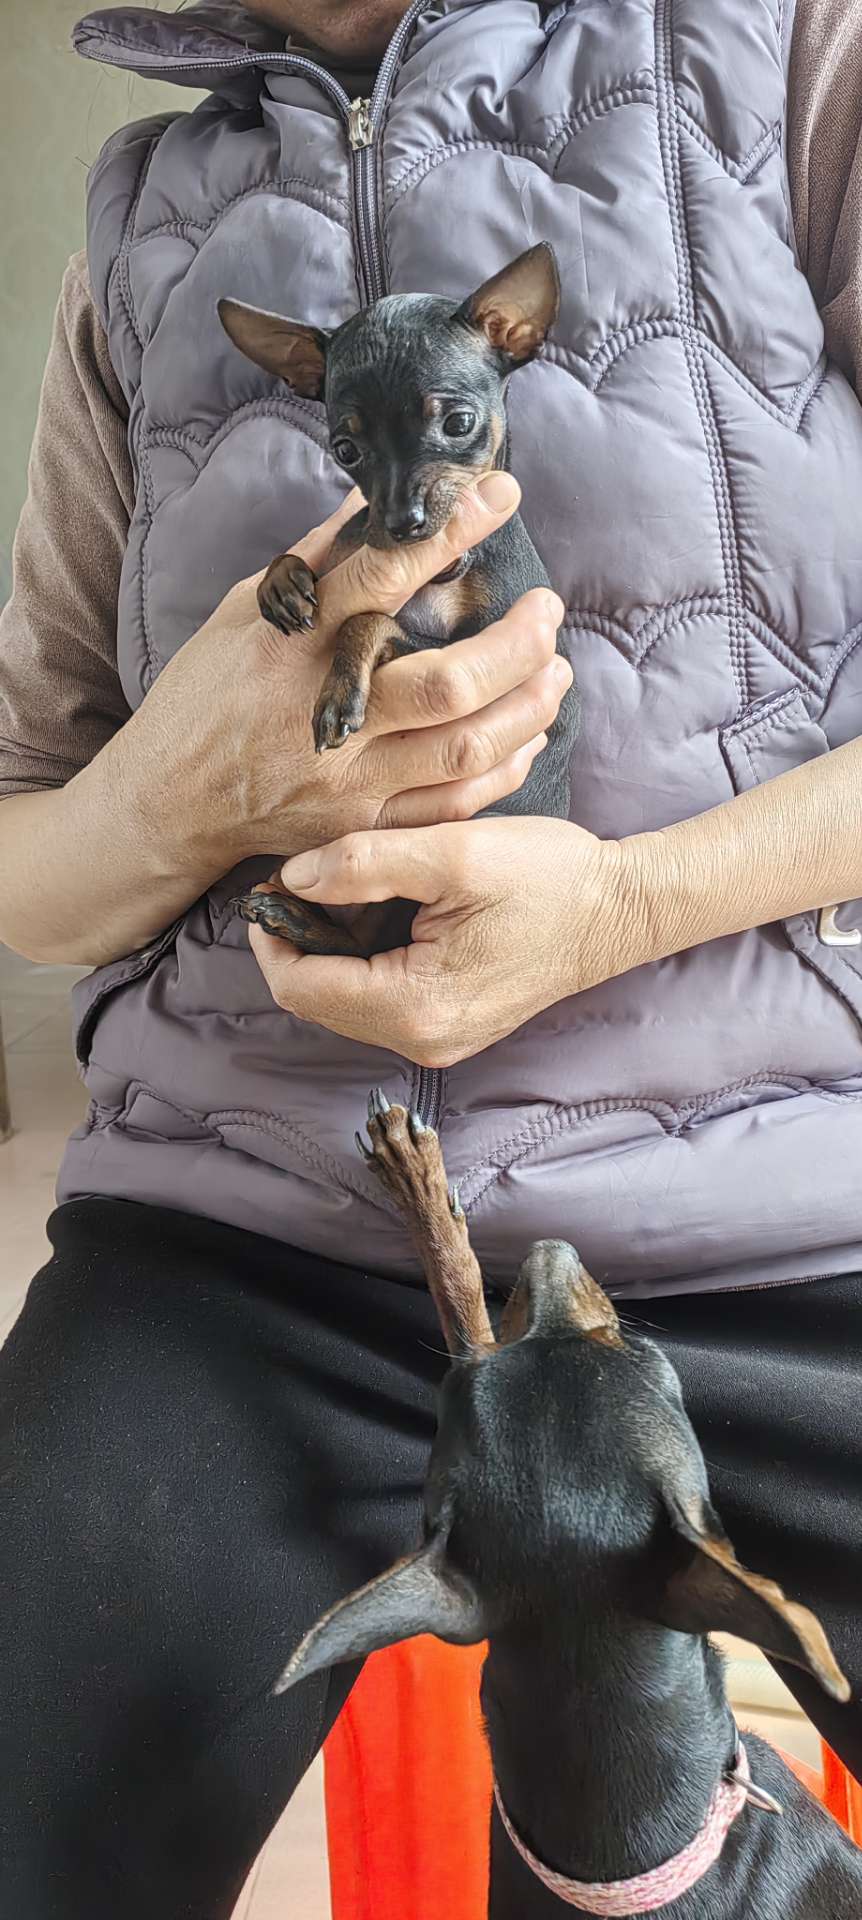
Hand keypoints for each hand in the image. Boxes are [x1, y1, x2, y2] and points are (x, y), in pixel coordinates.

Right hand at [136, 476, 569, 874]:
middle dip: (516, 643)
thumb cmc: (203, 700)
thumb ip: (312, 563)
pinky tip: (528, 737)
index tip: (500, 492)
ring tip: (558, 671)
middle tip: (548, 609)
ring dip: (527, 706)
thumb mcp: (240, 615)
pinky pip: (452, 804)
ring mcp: (348, 778)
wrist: (167, 804)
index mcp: (293, 645)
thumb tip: (367, 498)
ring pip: (464, 746)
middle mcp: (326, 712)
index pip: (383, 576)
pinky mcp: (362, 827)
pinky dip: (503, 769)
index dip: (449, 531)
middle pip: (447, 680)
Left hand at [248, 817, 634, 1064]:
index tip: (274, 882)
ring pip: (344, 1001)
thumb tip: (293, 878)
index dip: (272, 935)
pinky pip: (378, 1000)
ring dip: (331, 948)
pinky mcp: (449, 1027)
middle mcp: (420, 1041)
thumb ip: (363, 865)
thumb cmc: (549, 878)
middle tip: (307, 877)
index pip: (300, 988)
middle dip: (300, 939)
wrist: (619, 910)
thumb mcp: (453, 854)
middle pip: (316, 1000)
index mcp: (414, 1008)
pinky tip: (380, 912)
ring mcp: (437, 1040)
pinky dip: (362, 959)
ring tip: (344, 888)